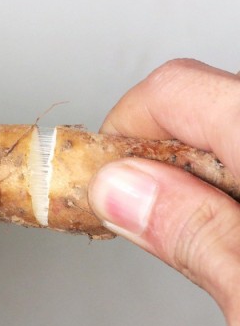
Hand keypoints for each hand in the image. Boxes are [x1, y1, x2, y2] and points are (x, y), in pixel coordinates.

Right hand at [88, 59, 239, 325]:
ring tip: (170, 223)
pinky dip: (205, 184)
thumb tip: (120, 188)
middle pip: (193, 106)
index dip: (121, 129)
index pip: (175, 91)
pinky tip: (208, 221)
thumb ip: (196, 234)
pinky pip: (230, 156)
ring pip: (211, 132)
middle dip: (142, 156)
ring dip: (174, 175)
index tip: (98, 175)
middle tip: (128, 208)